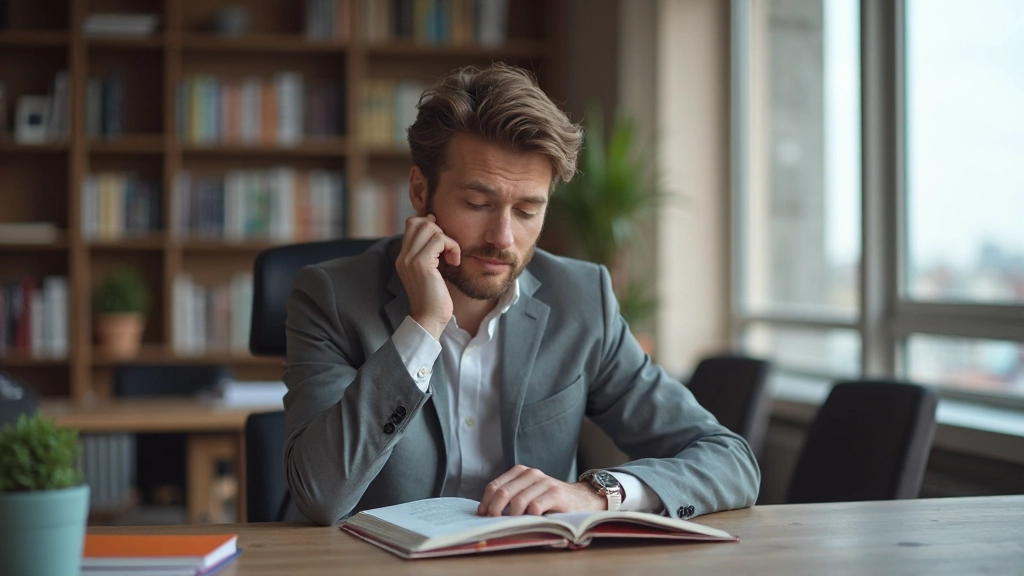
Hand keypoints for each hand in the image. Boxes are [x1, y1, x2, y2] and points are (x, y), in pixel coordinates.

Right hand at [396, 214, 460, 339]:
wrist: (429, 319)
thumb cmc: (435, 297)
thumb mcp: (431, 271)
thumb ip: (430, 252)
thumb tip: (435, 224)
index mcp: (403, 257)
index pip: (412, 223)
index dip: (430, 226)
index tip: (443, 243)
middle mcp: (403, 256)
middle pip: (419, 222)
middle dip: (439, 231)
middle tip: (447, 250)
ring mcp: (410, 259)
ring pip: (430, 227)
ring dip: (447, 240)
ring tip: (452, 257)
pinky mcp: (421, 263)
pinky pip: (439, 240)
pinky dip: (452, 247)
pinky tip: (454, 262)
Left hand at [477, 465, 605, 516]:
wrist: (581, 499)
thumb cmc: (549, 500)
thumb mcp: (528, 493)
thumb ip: (511, 496)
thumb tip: (486, 511)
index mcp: (521, 472)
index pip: (495, 486)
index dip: (486, 502)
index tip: (483, 515)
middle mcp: (532, 474)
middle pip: (503, 492)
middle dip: (495, 510)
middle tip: (495, 523)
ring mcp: (544, 482)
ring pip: (518, 501)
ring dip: (512, 516)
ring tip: (513, 524)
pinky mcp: (556, 494)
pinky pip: (535, 506)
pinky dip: (529, 517)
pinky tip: (531, 520)